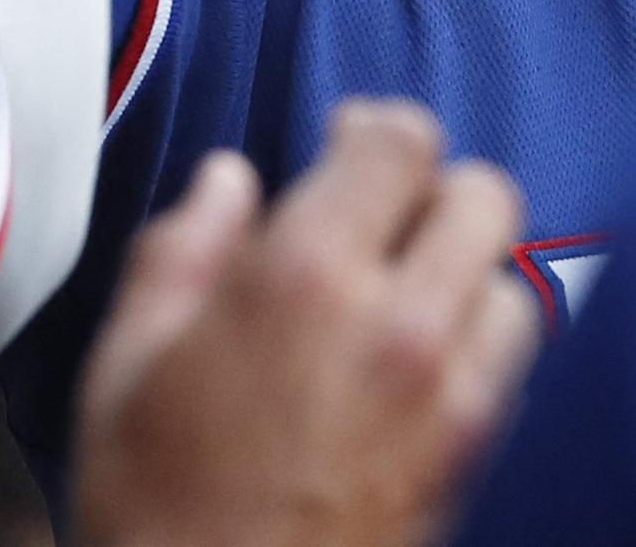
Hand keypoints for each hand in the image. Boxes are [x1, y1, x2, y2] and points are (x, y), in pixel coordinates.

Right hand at [74, 105, 541, 546]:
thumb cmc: (156, 506)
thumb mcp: (124, 367)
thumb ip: (179, 251)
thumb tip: (229, 179)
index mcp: (304, 275)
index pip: (400, 142)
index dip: (376, 130)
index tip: (347, 144)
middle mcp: (399, 317)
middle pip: (483, 194)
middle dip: (435, 191)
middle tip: (384, 216)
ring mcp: (451, 386)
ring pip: (510, 275)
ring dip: (466, 268)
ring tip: (407, 292)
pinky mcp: (477, 446)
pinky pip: (512, 355)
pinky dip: (482, 336)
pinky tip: (425, 357)